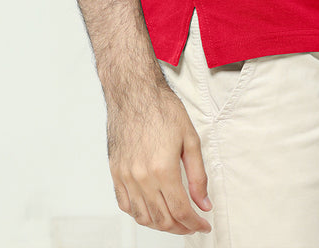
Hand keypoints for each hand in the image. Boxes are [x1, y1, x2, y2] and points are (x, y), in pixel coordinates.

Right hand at [106, 79, 212, 235]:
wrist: (134, 91)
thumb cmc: (162, 109)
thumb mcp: (190, 139)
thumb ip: (198, 176)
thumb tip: (203, 203)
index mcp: (163, 169)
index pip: (181, 211)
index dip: (195, 224)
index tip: (203, 225)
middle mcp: (142, 177)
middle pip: (162, 219)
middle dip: (181, 228)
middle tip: (192, 224)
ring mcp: (126, 176)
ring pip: (143, 217)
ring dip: (161, 225)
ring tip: (174, 220)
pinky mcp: (115, 171)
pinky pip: (126, 204)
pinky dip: (140, 214)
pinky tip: (151, 210)